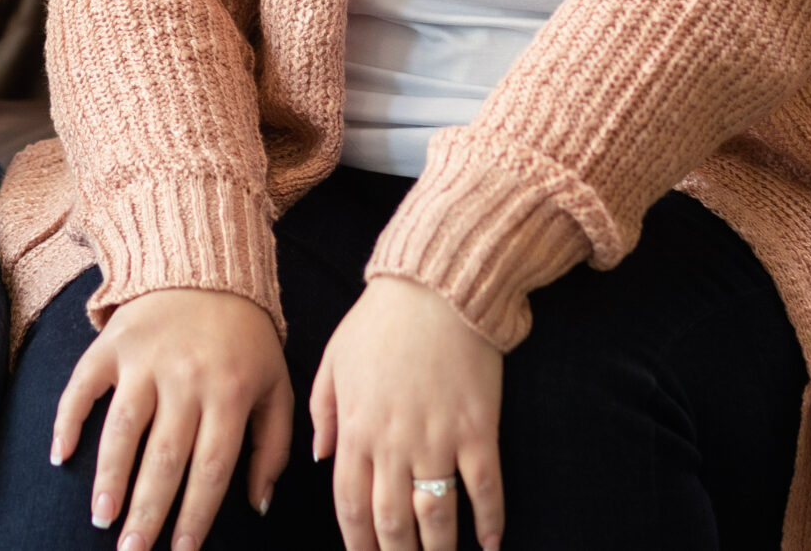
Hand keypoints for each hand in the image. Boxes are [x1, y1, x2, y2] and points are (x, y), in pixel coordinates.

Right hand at [58, 286, 294, 550]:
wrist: (209, 266)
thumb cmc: (246, 340)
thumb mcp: (276, 386)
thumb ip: (273, 446)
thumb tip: (258, 506)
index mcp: (230, 393)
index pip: (211, 468)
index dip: (195, 516)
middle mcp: (186, 377)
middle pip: (165, 457)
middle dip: (148, 511)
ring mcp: (145, 358)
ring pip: (123, 427)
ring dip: (110, 476)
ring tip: (101, 518)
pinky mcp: (113, 341)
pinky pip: (84, 383)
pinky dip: (69, 418)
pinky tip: (61, 455)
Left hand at [312, 277, 505, 550]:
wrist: (436, 285)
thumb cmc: (381, 319)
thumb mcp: (334, 359)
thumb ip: (323, 412)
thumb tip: (319, 457)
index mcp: (356, 429)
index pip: (350, 504)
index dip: (357, 542)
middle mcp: (394, 443)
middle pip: (391, 521)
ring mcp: (438, 439)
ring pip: (435, 516)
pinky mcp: (478, 429)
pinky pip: (485, 487)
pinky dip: (490, 521)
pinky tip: (491, 544)